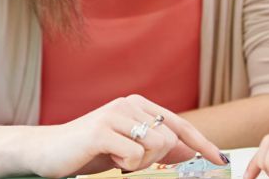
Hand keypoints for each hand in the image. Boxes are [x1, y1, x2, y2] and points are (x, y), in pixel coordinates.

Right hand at [24, 94, 224, 177]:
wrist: (47, 151)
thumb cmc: (89, 151)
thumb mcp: (128, 149)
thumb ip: (157, 147)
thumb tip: (190, 152)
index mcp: (139, 105)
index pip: (180, 125)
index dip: (203, 143)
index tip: (221, 160)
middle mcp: (130, 104)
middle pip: (169, 140)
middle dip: (154, 161)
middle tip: (126, 163)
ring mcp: (115, 114)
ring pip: (156, 146)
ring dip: (138, 163)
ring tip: (115, 159)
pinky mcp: (102, 130)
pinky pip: (134, 154)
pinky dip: (124, 164)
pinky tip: (105, 157)